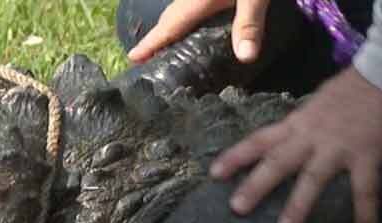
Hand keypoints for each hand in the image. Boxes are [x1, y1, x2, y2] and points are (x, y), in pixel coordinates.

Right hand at [127, 0, 270, 63]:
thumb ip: (250, 24)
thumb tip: (245, 58)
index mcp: (197, 0)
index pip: (169, 26)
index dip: (150, 43)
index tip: (132, 57)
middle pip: (170, 18)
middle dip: (157, 37)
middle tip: (145, 57)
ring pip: (178, 10)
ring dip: (170, 27)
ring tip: (166, 44)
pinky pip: (190, 4)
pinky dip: (184, 18)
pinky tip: (194, 23)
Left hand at [209, 67, 381, 222]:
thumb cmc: (354, 89)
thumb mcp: (317, 104)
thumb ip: (301, 125)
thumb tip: (284, 141)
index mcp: (298, 123)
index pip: (260, 140)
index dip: (236, 157)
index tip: (214, 174)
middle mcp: (312, 136)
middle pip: (278, 161)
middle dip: (256, 185)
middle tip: (237, 208)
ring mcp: (339, 146)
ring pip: (313, 178)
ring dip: (299, 204)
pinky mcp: (367, 154)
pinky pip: (365, 187)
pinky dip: (366, 211)